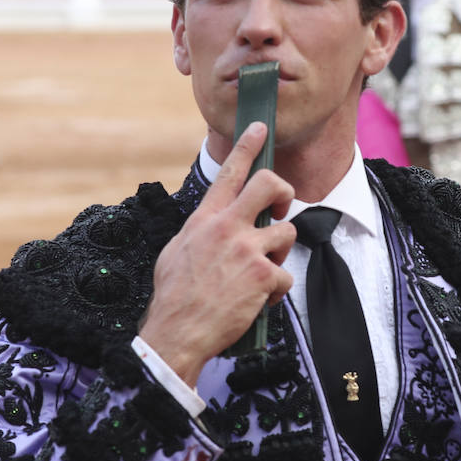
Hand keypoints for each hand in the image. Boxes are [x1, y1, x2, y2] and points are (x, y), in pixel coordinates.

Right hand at [138, 122, 296, 386]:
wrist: (177, 332)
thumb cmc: (174, 296)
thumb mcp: (176, 251)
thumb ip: (201, 231)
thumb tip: (213, 225)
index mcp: (205, 219)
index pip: (229, 173)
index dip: (247, 146)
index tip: (259, 127)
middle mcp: (227, 227)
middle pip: (269, 184)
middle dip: (282, 191)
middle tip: (280, 208)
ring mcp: (247, 250)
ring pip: (286, 234)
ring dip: (279, 255)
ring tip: (260, 274)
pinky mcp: (263, 275)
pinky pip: (285, 276)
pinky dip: (275, 293)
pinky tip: (258, 303)